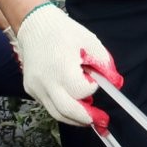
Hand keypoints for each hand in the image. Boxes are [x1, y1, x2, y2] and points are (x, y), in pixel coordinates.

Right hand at [15, 4, 122, 129]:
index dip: (91, 87)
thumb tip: (116, 83)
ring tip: (89, 116)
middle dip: (86, 118)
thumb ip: (104, 63)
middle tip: (102, 121)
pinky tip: (71, 100)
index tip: (94, 80)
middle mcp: (45, 82)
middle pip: (66, 111)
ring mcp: (35, 88)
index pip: (80, 91)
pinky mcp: (30, 89)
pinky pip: (48, 104)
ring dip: (74, 117)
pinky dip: (62, 107)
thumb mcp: (90, 42)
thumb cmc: (64, 31)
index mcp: (61, 68)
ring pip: (56, 113)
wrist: (35, 25)